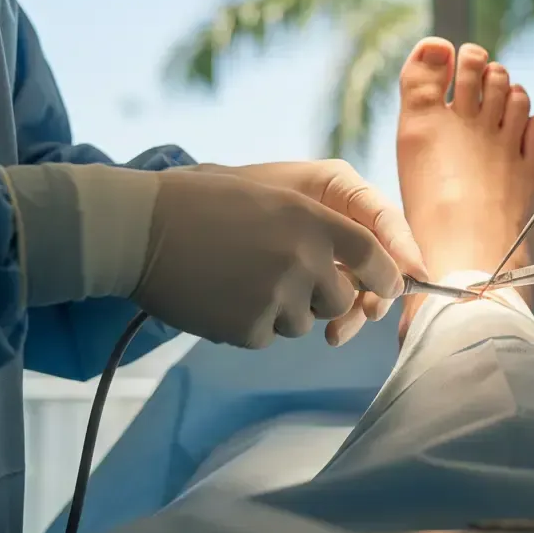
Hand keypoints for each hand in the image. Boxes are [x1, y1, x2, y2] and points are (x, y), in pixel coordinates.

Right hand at [134, 168, 405, 347]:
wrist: (142, 230)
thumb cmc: (205, 203)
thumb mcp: (273, 196)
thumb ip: (317, 226)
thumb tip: (355, 262)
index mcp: (312, 219)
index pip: (372, 255)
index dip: (386, 274)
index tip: (390, 285)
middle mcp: (303, 259)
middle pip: (340, 298)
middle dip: (321, 295)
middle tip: (283, 277)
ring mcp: (277, 297)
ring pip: (303, 321)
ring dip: (282, 309)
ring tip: (241, 278)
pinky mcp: (249, 329)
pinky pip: (267, 336)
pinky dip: (250, 323)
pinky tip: (222, 296)